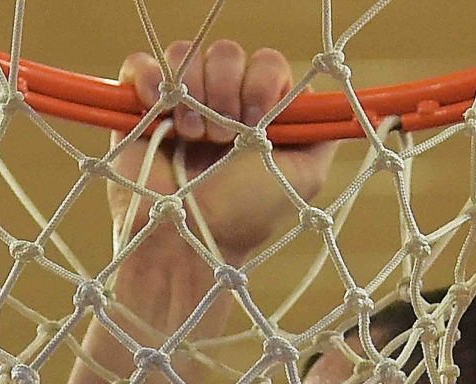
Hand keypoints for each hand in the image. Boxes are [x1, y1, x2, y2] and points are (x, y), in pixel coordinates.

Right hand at [109, 40, 337, 265]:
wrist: (186, 239)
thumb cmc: (244, 215)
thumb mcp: (304, 176)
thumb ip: (322, 135)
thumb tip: (336, 103)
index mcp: (258, 110)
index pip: (266, 63)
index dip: (262, 84)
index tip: (255, 124)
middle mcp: (220, 100)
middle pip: (227, 52)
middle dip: (226, 92)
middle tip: (221, 138)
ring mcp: (179, 102)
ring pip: (186, 53)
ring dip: (192, 93)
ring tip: (192, 137)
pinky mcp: (139, 106)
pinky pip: (141, 64)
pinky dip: (150, 78)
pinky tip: (159, 111)